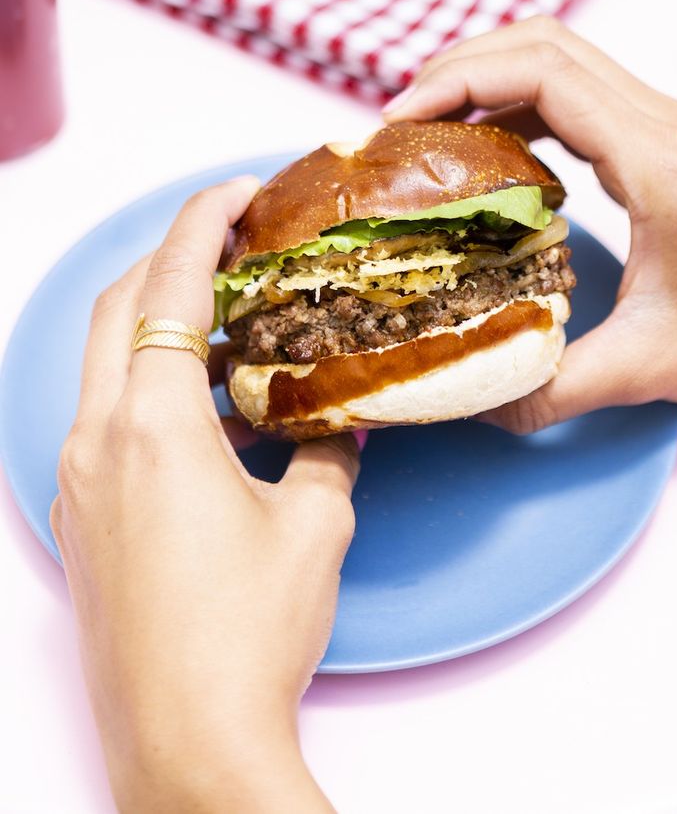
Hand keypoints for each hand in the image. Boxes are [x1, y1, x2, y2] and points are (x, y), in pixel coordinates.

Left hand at [53, 179, 357, 812]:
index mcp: (153, 427)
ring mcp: (81, 481)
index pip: (170, 290)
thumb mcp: (313, 526)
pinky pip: (107, 417)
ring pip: (104, 363)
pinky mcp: (85, 518)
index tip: (235, 192)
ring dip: (157, 324)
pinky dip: (150, 384)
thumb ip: (326, 455)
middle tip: (230, 239)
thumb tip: (336, 425)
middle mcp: (99, 442)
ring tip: (227, 316)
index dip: (202, 225)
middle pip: (115, 309)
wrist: (188, 742)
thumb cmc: (248, 634)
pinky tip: (207, 405)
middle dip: (169, 259)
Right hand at [385, 17, 676, 428]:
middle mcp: (662, 125)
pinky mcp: (665, 147)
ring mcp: (667, 128)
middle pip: (544, 44)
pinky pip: (580, 99)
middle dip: (461, 66)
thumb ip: (554, 386)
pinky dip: (523, 108)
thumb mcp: (650, 367)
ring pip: (562, 61)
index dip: (460, 81)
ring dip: (490, 80)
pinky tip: (492, 158)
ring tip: (432, 132)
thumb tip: (475, 401)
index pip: (544, 73)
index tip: (401, 119)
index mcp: (657, 160)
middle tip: (402, 121)